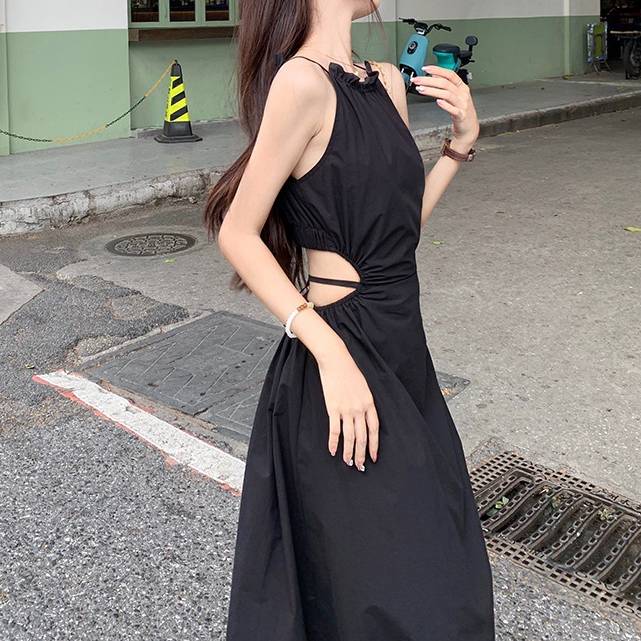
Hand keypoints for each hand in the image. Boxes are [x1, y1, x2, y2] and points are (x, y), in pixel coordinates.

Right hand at [316, 347, 378, 470]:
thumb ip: (365, 402)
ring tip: (348, 463)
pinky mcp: (333, 408)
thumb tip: (363, 417)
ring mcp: (346, 409)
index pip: (374, 429)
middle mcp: (359, 409)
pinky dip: (334, 442)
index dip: (374, 445)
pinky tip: (333, 451)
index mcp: (369, 403)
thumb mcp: (364, 387)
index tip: (373, 457)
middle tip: (360, 467)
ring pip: (349, 437)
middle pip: (362, 437)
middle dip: (361, 454)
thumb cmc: (350, 371)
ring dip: (348, 452)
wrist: (336, 360)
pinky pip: (335, 430)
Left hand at [411, 66, 479, 147]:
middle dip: (429, 80)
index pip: (449, 74)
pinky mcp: (461, 116)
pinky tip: (438, 102)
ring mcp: (462, 105)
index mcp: (461, 86)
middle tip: (417, 80)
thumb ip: (445, 85)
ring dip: (432, 91)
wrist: (469, 128)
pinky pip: (453, 109)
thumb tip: (434, 75)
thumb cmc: (461, 111)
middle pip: (445, 83)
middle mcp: (463, 94)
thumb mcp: (454, 95)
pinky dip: (445, 105)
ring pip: (447, 94)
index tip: (425, 68)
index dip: (437, 70)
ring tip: (421, 89)